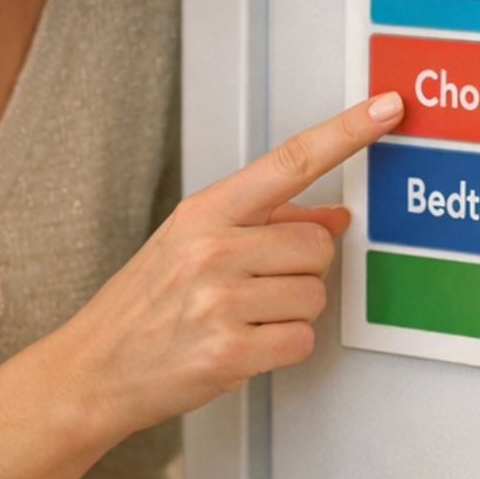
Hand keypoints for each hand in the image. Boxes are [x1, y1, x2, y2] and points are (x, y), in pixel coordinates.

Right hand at [52, 91, 402, 437]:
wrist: (93, 369)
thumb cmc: (143, 306)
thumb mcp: (190, 244)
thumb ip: (264, 224)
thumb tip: (335, 218)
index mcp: (204, 212)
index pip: (290, 160)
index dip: (346, 132)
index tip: (386, 109)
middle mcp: (212, 249)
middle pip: (319, 246)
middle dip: (302, 271)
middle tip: (257, 288)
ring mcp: (219, 300)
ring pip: (314, 296)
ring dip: (290, 313)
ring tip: (241, 319)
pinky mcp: (229, 352)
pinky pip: (301, 340)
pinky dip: (281, 349)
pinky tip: (242, 346)